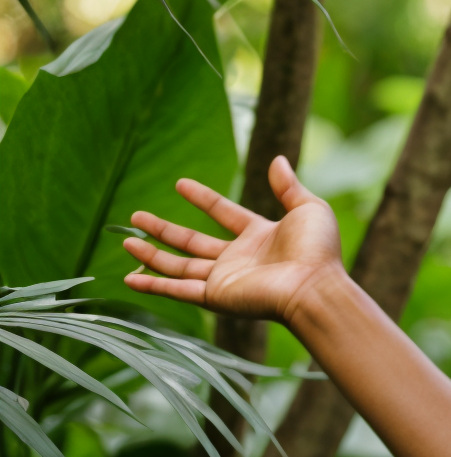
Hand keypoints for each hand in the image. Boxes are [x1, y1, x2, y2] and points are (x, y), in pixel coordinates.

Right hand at [123, 157, 342, 324]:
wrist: (314, 287)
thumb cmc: (317, 251)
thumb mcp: (308, 208)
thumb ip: (288, 187)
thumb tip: (277, 159)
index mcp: (260, 236)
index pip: (224, 213)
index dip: (203, 199)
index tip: (180, 184)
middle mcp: (239, 259)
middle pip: (193, 243)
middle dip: (164, 230)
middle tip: (136, 216)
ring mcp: (225, 279)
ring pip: (179, 266)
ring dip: (152, 255)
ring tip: (126, 241)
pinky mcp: (216, 297)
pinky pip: (177, 290)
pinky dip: (153, 286)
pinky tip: (129, 279)